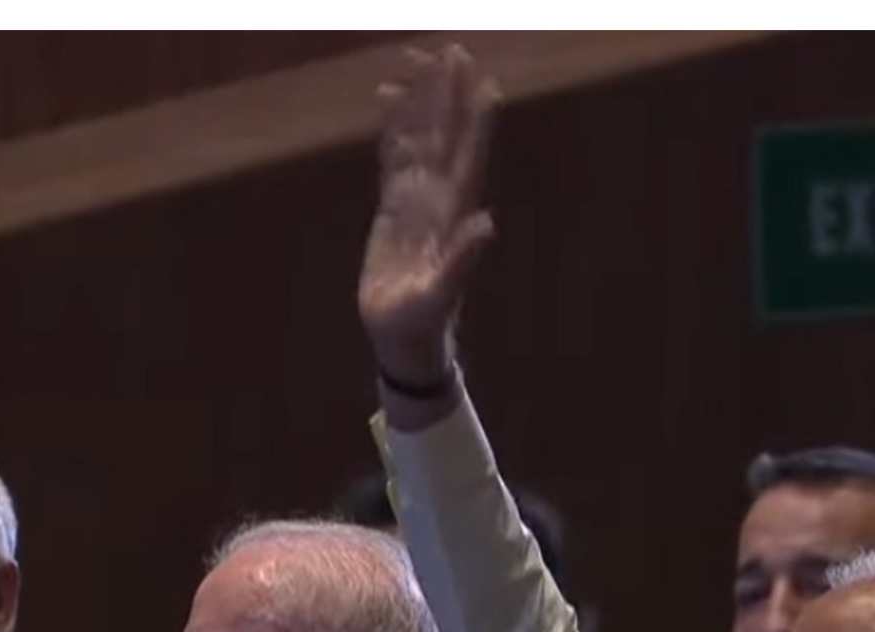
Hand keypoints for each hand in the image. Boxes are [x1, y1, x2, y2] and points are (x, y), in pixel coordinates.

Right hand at [359, 44, 499, 387]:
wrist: (404, 339)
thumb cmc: (422, 323)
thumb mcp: (441, 295)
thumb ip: (463, 259)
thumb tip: (486, 222)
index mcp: (452, 213)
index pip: (466, 154)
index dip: (473, 117)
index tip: (478, 77)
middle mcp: (438, 200)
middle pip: (445, 135)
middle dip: (447, 94)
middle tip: (449, 49)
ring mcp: (416, 202)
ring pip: (420, 139)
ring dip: (421, 102)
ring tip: (416, 61)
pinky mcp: (393, 210)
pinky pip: (393, 158)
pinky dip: (393, 128)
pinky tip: (388, 99)